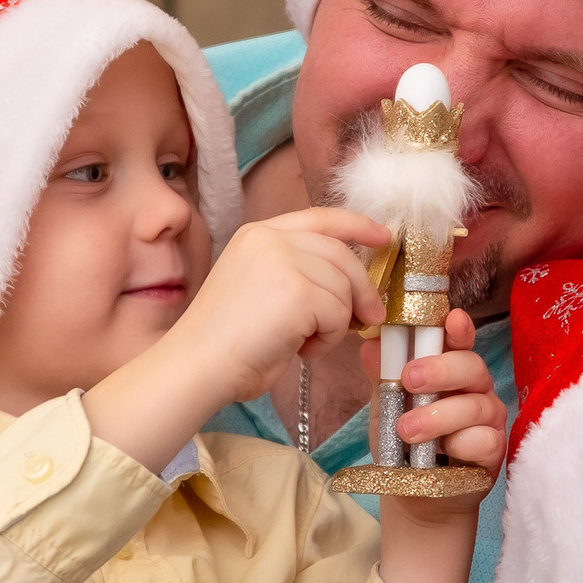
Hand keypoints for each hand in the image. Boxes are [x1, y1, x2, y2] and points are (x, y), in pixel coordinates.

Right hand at [173, 208, 388, 405]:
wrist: (199, 365)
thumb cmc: (226, 341)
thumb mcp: (259, 287)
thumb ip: (296, 271)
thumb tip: (350, 284)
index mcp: (257, 234)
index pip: (319, 217)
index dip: (356, 224)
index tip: (382, 235)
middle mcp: (270, 239)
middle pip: (341, 254)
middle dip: (362, 288)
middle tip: (370, 316)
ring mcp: (283, 262)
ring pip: (343, 288)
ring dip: (335, 324)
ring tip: (304, 342)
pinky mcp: (297, 291)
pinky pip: (338, 315)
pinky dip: (327, 339)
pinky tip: (300, 349)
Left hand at [385, 309, 507, 475]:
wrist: (412, 495)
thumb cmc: (403, 443)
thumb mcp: (386, 407)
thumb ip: (382, 376)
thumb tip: (371, 344)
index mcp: (450, 372)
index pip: (459, 342)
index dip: (459, 329)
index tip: (451, 320)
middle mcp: (474, 390)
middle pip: (472, 366)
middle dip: (441, 370)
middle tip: (410, 379)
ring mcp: (488, 420)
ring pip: (477, 405)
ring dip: (439, 416)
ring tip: (407, 430)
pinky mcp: (494, 451)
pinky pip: (486, 439)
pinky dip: (462, 443)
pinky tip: (444, 452)